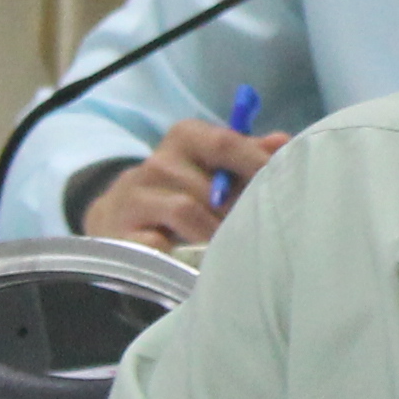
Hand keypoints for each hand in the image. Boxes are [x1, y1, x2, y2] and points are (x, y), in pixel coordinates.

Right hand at [85, 116, 287, 253]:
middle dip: (237, 210)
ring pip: (187, 212)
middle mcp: (157, 162)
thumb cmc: (180, 188)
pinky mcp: (120, 232)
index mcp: (185, 137)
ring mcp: (134, 198)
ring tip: (227, 247)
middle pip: (211, 186)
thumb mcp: (210, 164)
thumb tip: (282, 142)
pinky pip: (157, 243)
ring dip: (213, 233)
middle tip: (256, 229)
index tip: (281, 186)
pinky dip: (177, 252)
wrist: (117, 217)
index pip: (224, 142)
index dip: (256, 165)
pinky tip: (190, 260)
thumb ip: (246, 154)